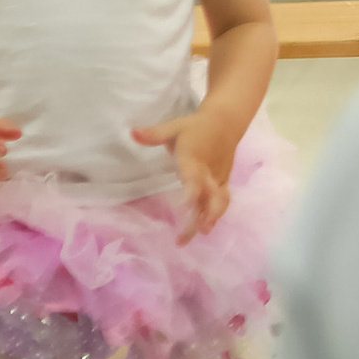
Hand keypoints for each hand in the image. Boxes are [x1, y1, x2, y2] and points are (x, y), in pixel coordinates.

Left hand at [134, 111, 234, 232]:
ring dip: (208, 220)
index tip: (183, 207)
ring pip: (218, 203)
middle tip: (192, 233)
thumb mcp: (174, 127)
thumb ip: (154, 134)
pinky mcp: (223, 184)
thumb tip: (131, 133)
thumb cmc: (196, 127)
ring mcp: (218, 179)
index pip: (195, 177)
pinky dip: (212, 217)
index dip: (191, 192)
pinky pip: (220, 202)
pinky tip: (200, 230)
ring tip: (194, 236)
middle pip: (211, 197)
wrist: (226, 122)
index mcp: (195, 158)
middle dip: (205, 215)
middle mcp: (209, 172)